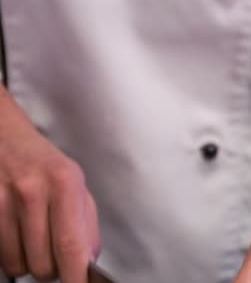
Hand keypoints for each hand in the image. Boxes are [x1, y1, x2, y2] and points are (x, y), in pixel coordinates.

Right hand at [0, 88, 99, 281]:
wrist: (1, 135)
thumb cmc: (41, 161)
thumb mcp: (75, 182)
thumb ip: (87, 222)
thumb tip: (89, 261)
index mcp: (65, 183)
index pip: (72, 246)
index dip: (75, 277)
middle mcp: (32, 191)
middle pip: (43, 264)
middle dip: (52, 269)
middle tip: (53, 252)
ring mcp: (1, 201)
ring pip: (17, 265)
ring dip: (28, 263)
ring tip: (32, 239)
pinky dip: (9, 255)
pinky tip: (15, 236)